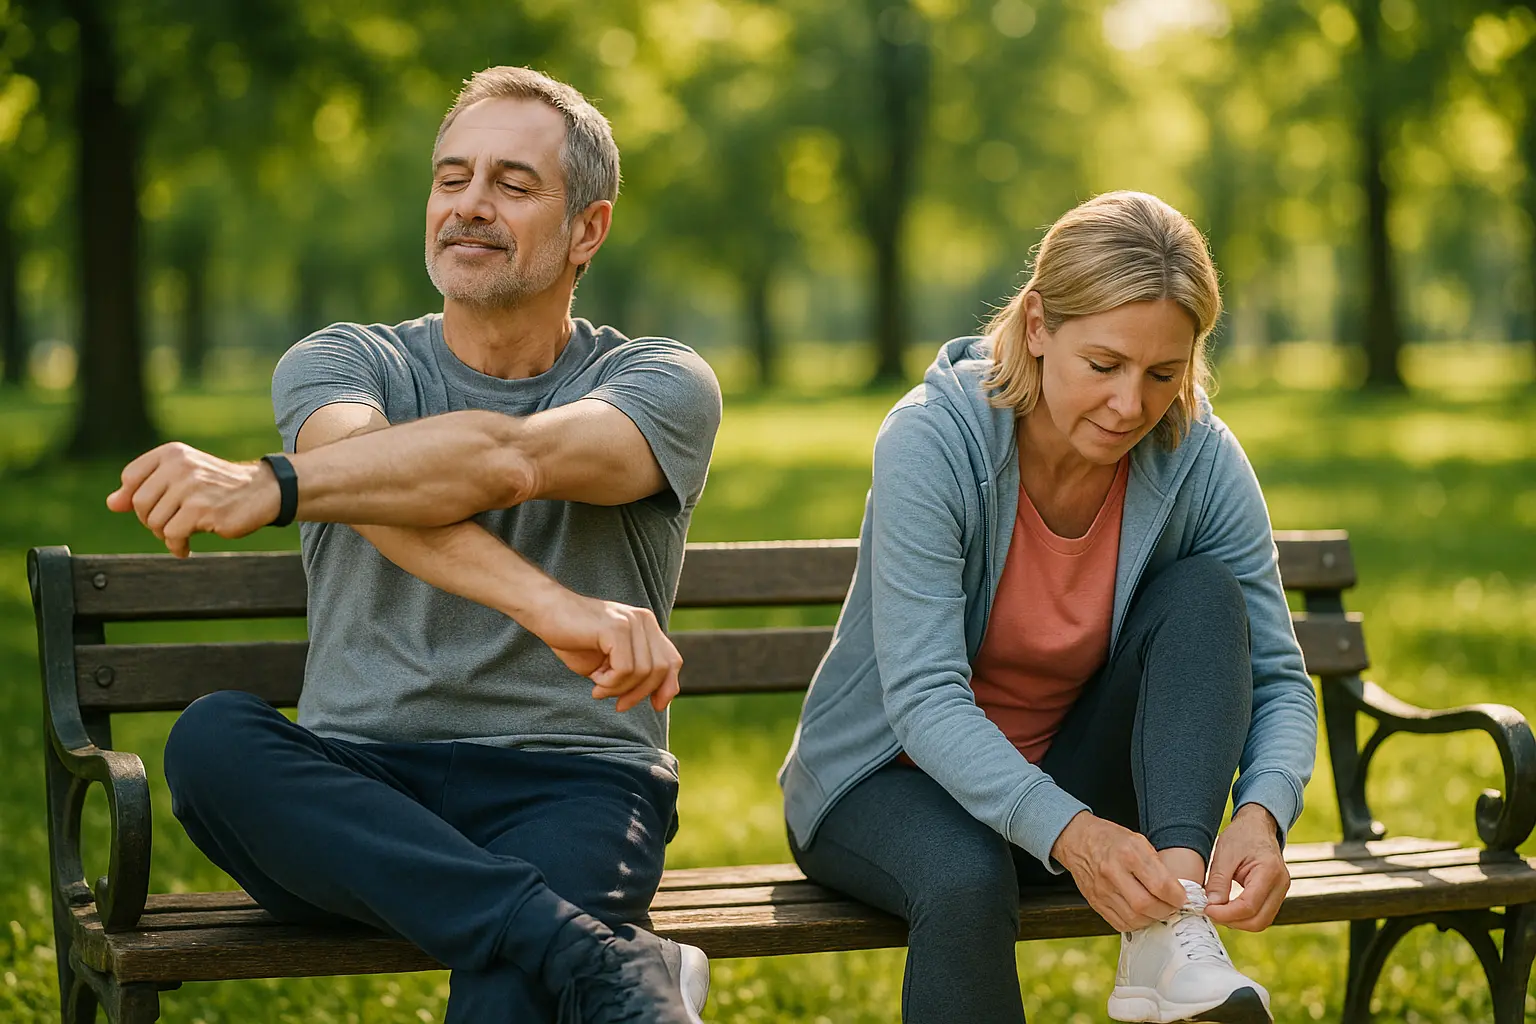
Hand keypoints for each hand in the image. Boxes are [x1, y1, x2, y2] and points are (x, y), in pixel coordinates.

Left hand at [106, 443, 280, 556]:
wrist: (262, 490)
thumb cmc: (219, 486)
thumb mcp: (181, 478)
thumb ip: (145, 488)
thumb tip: (112, 503)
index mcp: (172, 454)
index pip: (130, 478)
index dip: (136, 499)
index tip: (157, 507)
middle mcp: (179, 466)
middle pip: (139, 504)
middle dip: (151, 521)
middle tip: (171, 525)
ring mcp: (191, 487)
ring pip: (154, 522)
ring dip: (166, 535)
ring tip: (183, 534)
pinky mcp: (202, 509)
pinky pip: (171, 535)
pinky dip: (177, 546)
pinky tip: (187, 547)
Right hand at [522, 588, 682, 712]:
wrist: (546, 612)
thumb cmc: (574, 639)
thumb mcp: (610, 661)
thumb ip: (635, 672)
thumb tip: (661, 700)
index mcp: (646, 626)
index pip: (672, 660)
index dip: (668, 687)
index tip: (656, 707)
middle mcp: (644, 620)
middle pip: (661, 669)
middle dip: (640, 694)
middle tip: (618, 705)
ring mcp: (631, 622)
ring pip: (643, 672)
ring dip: (619, 689)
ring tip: (598, 688)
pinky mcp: (616, 628)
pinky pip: (625, 669)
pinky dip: (610, 683)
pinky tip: (595, 681)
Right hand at [1051, 812, 1186, 931]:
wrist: (1078, 841)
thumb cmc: (1111, 839)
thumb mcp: (1138, 840)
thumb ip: (1157, 865)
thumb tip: (1176, 891)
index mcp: (1128, 853)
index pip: (1160, 884)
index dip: (1177, 896)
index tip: (1182, 897)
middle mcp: (1112, 872)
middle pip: (1146, 905)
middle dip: (1166, 911)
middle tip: (1172, 906)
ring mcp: (1101, 890)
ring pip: (1134, 919)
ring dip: (1152, 919)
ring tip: (1158, 910)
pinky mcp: (1095, 903)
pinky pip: (1120, 924)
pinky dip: (1136, 923)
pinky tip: (1141, 914)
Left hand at [1204, 804, 1288, 930]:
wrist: (1258, 826)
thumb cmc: (1242, 835)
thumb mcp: (1224, 854)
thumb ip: (1218, 881)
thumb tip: (1212, 905)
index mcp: (1269, 871)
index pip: (1249, 905)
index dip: (1226, 913)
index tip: (1207, 909)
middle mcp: (1281, 885)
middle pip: (1259, 920)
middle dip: (1232, 921)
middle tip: (1210, 911)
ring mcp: (1281, 891)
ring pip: (1261, 921)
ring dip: (1238, 922)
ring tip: (1217, 910)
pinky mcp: (1276, 895)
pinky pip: (1262, 914)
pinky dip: (1244, 916)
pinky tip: (1228, 908)